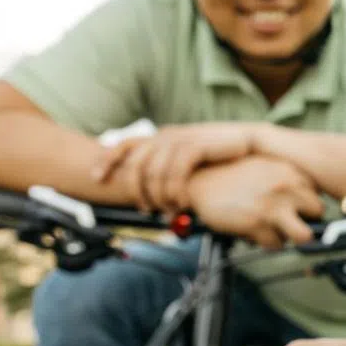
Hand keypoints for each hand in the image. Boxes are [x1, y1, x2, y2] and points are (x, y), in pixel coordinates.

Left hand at [93, 123, 257, 212]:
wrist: (249, 142)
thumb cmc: (220, 155)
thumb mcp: (189, 160)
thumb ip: (169, 169)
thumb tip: (153, 190)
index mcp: (161, 136)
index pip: (124, 144)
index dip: (106, 160)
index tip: (96, 178)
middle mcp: (166, 135)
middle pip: (135, 163)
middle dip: (136, 190)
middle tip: (145, 209)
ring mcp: (181, 139)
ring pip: (155, 172)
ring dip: (159, 196)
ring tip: (167, 211)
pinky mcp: (196, 145)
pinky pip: (176, 173)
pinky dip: (176, 191)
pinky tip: (182, 203)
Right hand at [187, 156, 323, 247]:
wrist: (199, 182)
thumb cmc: (230, 176)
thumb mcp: (264, 167)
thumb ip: (287, 180)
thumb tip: (308, 200)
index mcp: (290, 170)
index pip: (317, 194)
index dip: (307, 205)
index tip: (300, 211)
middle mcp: (287, 186)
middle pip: (317, 214)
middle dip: (305, 221)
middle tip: (288, 222)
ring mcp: (274, 205)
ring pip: (304, 235)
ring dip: (290, 237)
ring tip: (276, 232)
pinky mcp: (259, 223)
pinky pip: (276, 245)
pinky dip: (267, 243)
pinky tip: (255, 232)